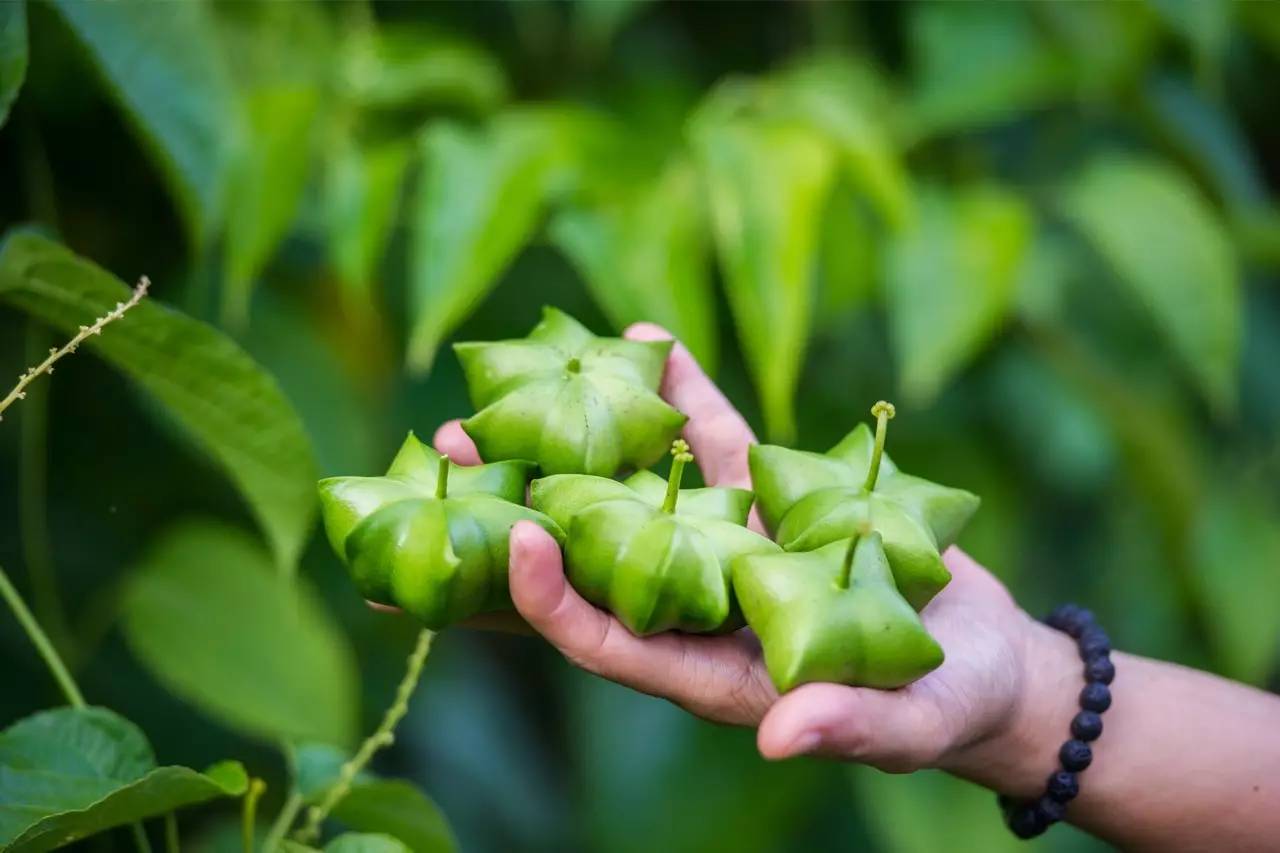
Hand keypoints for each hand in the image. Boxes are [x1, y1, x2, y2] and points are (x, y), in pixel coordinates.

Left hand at [434, 323, 1053, 774]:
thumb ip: (846, 726)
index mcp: (710, 669)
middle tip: (454, 443)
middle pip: (596, 552)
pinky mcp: (772, 494)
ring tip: (528, 371)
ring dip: (587, 429)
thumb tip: (779, 736)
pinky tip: (647, 336)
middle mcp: (701, 602)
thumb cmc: (944, 707)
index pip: (609, 638)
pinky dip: (687, 390)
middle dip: (525, 503)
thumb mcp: (905, 723)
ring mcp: (730, 541)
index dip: (553, 598)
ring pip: (644, 481)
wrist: (982, 656)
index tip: (510, 539)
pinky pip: (718, 436)